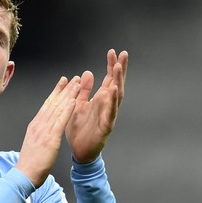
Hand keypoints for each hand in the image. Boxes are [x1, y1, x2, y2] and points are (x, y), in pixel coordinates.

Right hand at [15, 76, 80, 186]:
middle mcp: (39, 125)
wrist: (24, 175)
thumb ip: (38, 134)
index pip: (47, 105)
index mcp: (35, 126)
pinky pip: (60, 121)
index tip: (63, 82)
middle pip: (53, 103)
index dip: (56, 92)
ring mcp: (44, 131)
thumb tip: (42, 129)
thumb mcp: (33, 144)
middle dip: (64, 89)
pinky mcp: (50, 139)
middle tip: (74, 78)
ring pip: (58, 108)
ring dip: (69, 94)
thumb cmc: (29, 164)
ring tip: (78, 83)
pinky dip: (67, 110)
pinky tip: (74, 101)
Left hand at [65, 49, 128, 163]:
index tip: (113, 51)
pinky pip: (111, 113)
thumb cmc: (79, 129)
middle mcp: (107, 105)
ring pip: (117, 97)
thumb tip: (87, 72)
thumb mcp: (78, 104)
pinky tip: (114, 90)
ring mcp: (108, 116)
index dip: (111, 66)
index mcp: (100, 100)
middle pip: (117, 84)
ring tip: (118, 67)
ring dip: (118, 81)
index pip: (109, 79)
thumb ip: (83, 90)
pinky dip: (113, 101)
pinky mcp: (106, 127)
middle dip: (120, 69)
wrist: (78, 151)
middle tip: (123, 53)